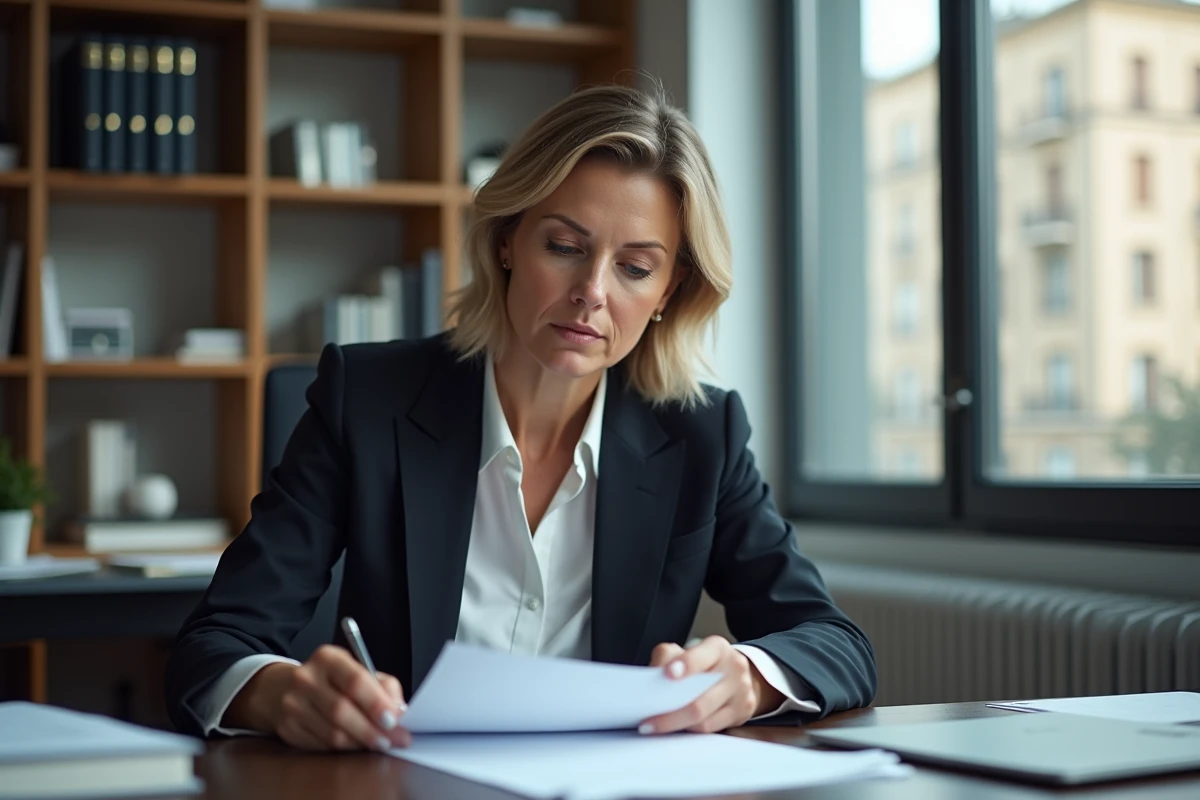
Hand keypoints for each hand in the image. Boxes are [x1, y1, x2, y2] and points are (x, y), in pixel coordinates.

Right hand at [227, 644, 410, 751]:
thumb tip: (399, 711)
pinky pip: (322, 746)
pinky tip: (356, 746)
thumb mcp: (358, 670)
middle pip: (342, 710)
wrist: (284, 688)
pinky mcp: (287, 727)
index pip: (354, 681)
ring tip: (379, 744)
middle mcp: (306, 678)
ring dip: (360, 743)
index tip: (394, 720)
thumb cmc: (333, 681)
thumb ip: (383, 686)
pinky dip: (344, 750)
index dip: (376, 703)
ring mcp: (292, 704)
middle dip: (372, 730)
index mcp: (328, 658)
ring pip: (332, 733)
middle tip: (393, 740)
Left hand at [638, 636, 784, 734]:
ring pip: (704, 718)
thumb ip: (668, 657)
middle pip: (700, 698)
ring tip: (655, 727)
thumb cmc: (703, 663)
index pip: (700, 657)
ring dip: (676, 725)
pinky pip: (710, 728)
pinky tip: (675, 729)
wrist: (736, 674)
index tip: (667, 674)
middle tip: (647, 722)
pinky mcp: (742, 712)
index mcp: (717, 648)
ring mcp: (742, 692)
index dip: (684, 666)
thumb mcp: (687, 651)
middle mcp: (733, 668)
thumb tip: (652, 676)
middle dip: (670, 713)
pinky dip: (689, 730)